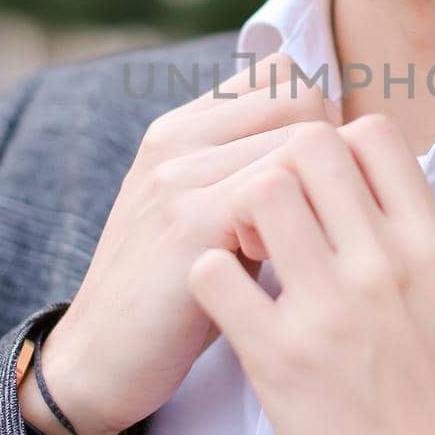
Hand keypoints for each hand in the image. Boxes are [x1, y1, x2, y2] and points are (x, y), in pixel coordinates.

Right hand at [20, 52, 342, 434]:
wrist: (95, 361)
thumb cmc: (171, 294)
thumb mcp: (205, 215)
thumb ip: (250, 172)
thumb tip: (339, 149)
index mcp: (182, 127)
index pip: (283, 74)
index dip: (320, 118)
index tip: (321, 177)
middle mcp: (177, 139)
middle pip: (301, 98)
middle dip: (332, 151)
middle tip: (326, 211)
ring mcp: (178, 178)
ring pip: (298, 143)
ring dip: (320, 191)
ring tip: (305, 240)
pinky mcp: (187, 225)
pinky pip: (276, 192)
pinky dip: (299, 224)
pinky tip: (286, 263)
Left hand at [186, 113, 434, 434]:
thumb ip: (412, 241)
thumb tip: (373, 189)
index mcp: (431, 245)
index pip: (374, 133)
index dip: (335, 143)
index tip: (320, 185)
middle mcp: (383, 263)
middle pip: (310, 145)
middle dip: (279, 166)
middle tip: (271, 216)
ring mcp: (331, 309)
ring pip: (261, 192)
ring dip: (240, 211)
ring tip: (247, 254)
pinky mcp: (280, 360)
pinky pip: (215, 275)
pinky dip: (209, 276)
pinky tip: (226, 302)